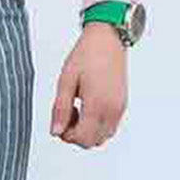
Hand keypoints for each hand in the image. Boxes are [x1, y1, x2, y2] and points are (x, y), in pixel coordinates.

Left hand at [50, 22, 127, 148]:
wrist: (108, 38)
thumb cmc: (87, 54)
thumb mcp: (65, 81)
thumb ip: (60, 109)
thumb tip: (56, 131)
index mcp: (97, 104)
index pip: (82, 138)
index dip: (67, 135)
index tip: (61, 120)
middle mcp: (112, 110)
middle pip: (93, 142)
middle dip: (76, 135)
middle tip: (68, 115)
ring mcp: (120, 108)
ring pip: (103, 137)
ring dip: (88, 131)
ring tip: (78, 111)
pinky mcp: (122, 104)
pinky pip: (110, 127)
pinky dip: (97, 125)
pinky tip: (88, 108)